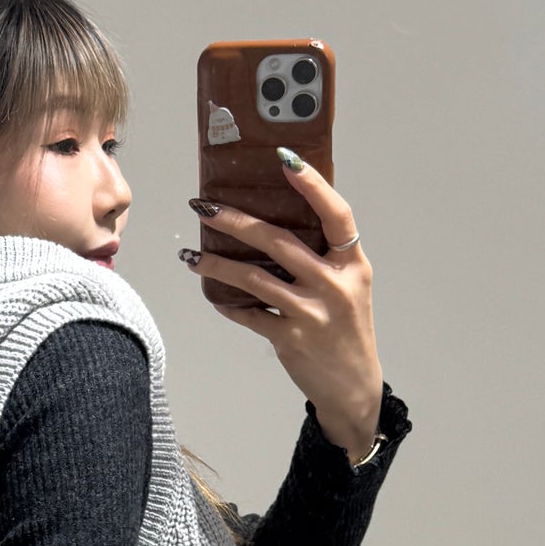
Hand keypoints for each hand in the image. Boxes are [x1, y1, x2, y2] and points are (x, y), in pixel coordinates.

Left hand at [182, 159, 382, 452]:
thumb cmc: (346, 328)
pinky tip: (212, 295)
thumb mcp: (349, 286)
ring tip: (191, 256)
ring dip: (217, 264)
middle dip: (235, 221)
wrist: (353, 386)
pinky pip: (248, 315)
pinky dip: (227, 304)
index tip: (286, 160)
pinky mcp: (290, 338)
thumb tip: (276, 221)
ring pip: (254, 278)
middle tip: (203, 207)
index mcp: (353, 264)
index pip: (336, 214)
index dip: (313, 185)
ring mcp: (312, 313)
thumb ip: (324, 257)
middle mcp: (335, 284)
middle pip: (278, 242)